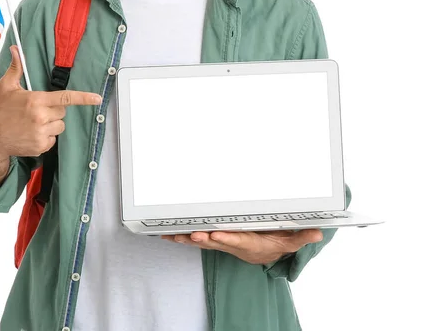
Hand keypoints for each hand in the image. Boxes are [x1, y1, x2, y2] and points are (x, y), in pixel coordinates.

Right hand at [0, 45, 102, 157]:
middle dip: (54, 110)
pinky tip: (32, 134)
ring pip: (60, 126)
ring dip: (51, 124)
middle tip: (38, 111)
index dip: (83, 98)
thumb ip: (16, 68)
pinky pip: (53, 140)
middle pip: (63, 112)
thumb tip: (15, 49)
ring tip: (34, 123)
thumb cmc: (2, 110)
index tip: (97, 98)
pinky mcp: (41, 146)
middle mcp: (41, 117)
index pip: (65, 98)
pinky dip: (46, 137)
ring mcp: (41, 133)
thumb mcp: (7, 87)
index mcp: (36, 100)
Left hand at [161, 228, 323, 264]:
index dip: (227, 238)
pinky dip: (184, 237)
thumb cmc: (275, 243)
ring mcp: (223, 243)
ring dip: (188, 239)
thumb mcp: (291, 241)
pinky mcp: (216, 240)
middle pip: (216, 242)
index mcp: (251, 243)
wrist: (264, 255)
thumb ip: (302, 237)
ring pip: (203, 241)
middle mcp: (234, 244)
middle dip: (202, 238)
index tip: (216, 234)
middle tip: (189, 233)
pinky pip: (198, 239)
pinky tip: (170, 234)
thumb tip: (317, 232)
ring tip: (172, 235)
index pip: (238, 240)